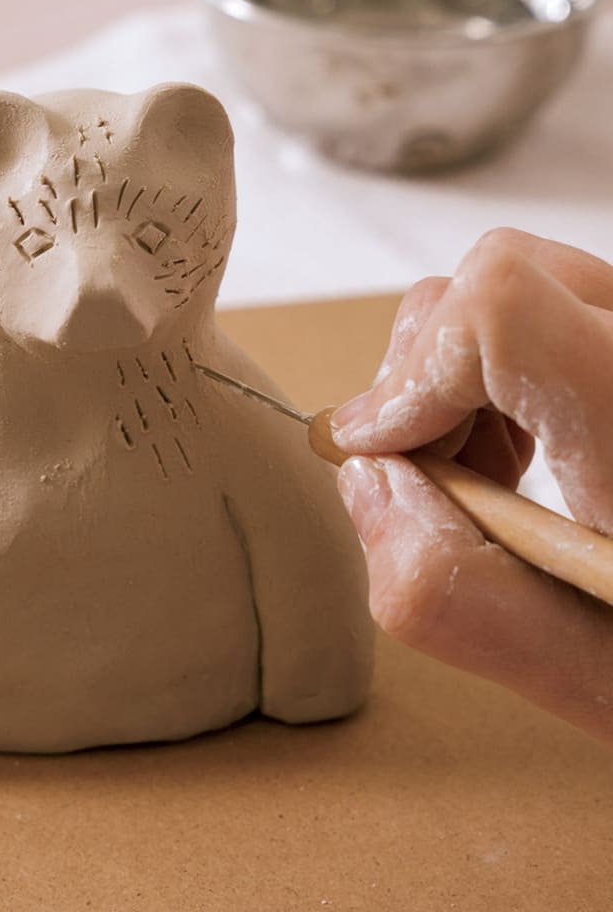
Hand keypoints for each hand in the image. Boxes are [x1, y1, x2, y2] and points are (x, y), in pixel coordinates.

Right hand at [331, 228, 612, 745]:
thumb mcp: (589, 676)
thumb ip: (442, 584)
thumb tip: (367, 478)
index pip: (499, 307)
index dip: (410, 375)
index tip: (386, 448)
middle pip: (494, 279)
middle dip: (429, 380)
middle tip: (458, 476)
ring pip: (516, 282)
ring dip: (467, 377)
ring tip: (504, 467)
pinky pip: (553, 303)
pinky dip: (509, 369)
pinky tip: (539, 442)